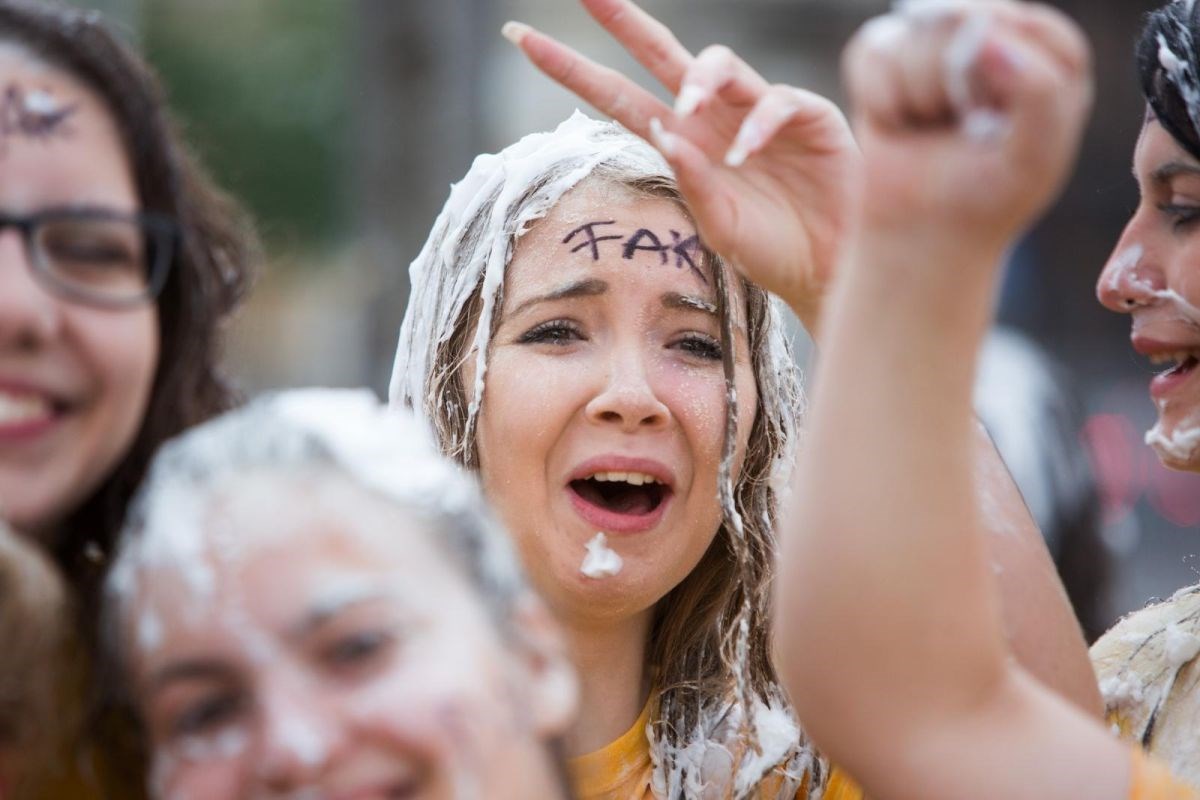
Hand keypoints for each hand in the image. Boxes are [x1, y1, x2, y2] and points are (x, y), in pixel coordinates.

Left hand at [502, 0, 862, 333]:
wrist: (827, 269)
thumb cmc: (768, 249)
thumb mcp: (717, 227)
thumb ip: (688, 182)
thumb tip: (660, 128)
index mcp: (681, 141)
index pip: (617, 96)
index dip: (570, 69)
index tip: (520, 37)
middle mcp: (713, 117)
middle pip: (661, 53)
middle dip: (622, 20)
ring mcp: (757, 111)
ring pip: (719, 63)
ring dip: (697, 79)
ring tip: (687, 108)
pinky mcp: (805, 116)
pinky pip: (775, 101)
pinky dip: (756, 124)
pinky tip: (745, 155)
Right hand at [844, 0, 1091, 260]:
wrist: (920, 236)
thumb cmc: (985, 198)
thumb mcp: (1034, 156)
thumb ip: (1039, 90)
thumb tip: (990, 36)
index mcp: (1047, 60)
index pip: (1031, 28)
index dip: (1006, 70)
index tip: (994, 119)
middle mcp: (995, 41)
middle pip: (970, 17)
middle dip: (957, 83)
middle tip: (962, 129)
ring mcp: (937, 46)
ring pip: (919, 33)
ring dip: (918, 95)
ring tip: (928, 128)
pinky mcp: (887, 59)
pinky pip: (874, 50)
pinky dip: (881, 96)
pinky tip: (898, 123)